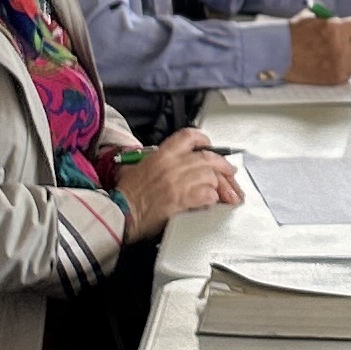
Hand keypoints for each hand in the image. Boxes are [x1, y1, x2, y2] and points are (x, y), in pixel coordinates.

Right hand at [120, 128, 243, 235]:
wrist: (120, 212)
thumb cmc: (126, 194)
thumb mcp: (137, 167)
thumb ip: (155, 161)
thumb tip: (166, 161)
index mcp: (162, 155)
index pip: (189, 137)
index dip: (204, 140)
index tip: (210, 146)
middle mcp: (172, 165)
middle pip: (208, 158)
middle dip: (223, 165)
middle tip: (230, 172)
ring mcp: (178, 182)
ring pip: (210, 176)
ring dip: (219, 185)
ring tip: (222, 192)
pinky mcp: (181, 200)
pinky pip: (206, 195)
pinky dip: (212, 198)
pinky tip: (212, 201)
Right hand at [288, 12, 350, 84]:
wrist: (277, 53)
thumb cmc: (291, 35)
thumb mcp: (311, 18)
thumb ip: (328, 19)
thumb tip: (341, 21)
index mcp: (337, 28)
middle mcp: (341, 46)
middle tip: (347, 46)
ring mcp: (339, 64)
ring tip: (341, 58)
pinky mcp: (334, 78)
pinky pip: (349, 76)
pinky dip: (343, 72)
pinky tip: (332, 67)